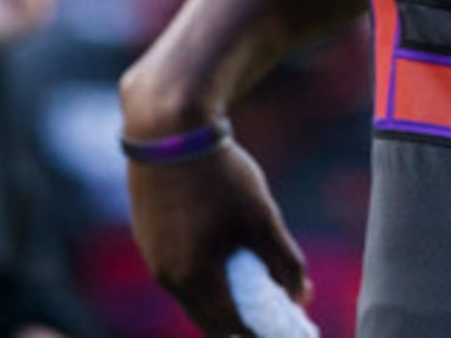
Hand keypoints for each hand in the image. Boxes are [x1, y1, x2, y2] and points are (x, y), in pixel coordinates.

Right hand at [126, 132, 309, 337]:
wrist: (169, 132)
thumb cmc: (221, 175)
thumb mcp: (262, 217)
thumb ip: (284, 260)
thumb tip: (301, 295)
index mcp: (194, 277)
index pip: (230, 326)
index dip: (260, 331)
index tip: (288, 326)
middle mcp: (167, 278)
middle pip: (208, 318)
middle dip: (241, 323)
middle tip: (274, 316)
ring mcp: (153, 259)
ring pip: (192, 297)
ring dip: (222, 301)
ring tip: (256, 292)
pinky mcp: (148, 240)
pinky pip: (179, 275)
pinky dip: (205, 280)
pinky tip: (227, 263)